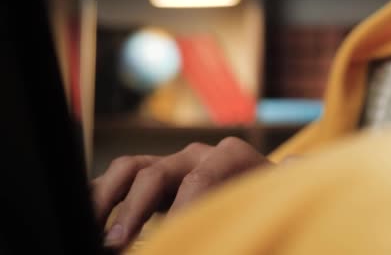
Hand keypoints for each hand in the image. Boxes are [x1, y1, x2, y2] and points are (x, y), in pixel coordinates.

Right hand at [92, 137, 270, 249]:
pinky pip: (120, 180)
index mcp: (229, 157)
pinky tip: (87, 220)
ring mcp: (171, 166)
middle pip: (156, 172)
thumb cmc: (269, 200)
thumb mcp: (279, 193)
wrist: (258, 195)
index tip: (173, 238)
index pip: (201, 178)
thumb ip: (287, 179)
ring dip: (107, 199)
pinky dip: (101, 195)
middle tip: (117, 244)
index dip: (184, 210)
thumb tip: (295, 164)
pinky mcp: (153, 179)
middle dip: (134, 209)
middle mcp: (196, 156)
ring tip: (91, 232)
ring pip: (130, 170)